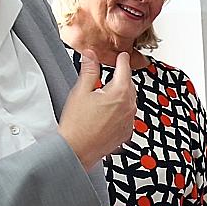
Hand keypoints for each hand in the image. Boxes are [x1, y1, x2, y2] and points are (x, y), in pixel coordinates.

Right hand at [59, 50, 135, 169]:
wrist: (76, 150)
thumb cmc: (76, 124)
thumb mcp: (81, 92)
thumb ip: (89, 71)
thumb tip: (91, 55)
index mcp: (119, 93)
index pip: (125, 70)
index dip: (122, 61)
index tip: (122, 56)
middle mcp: (128, 107)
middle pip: (129, 85)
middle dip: (122, 78)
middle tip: (114, 73)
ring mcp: (129, 121)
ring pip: (130, 101)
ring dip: (122, 94)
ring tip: (108, 94)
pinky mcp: (126, 132)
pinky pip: (128, 116)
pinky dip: (121, 110)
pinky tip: (109, 112)